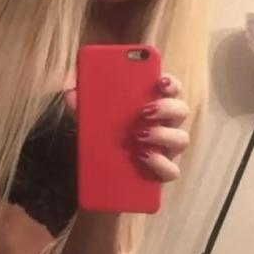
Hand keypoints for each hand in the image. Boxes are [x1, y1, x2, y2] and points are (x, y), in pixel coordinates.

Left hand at [64, 72, 189, 183]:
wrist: (98, 172)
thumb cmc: (101, 134)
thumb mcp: (88, 117)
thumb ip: (82, 103)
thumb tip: (72, 94)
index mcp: (152, 105)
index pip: (171, 88)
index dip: (171, 83)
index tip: (160, 81)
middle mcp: (165, 125)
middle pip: (181, 110)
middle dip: (167, 107)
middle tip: (144, 110)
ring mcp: (166, 149)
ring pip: (181, 139)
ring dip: (163, 135)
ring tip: (139, 135)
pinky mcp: (162, 172)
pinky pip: (171, 170)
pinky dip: (160, 164)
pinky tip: (143, 158)